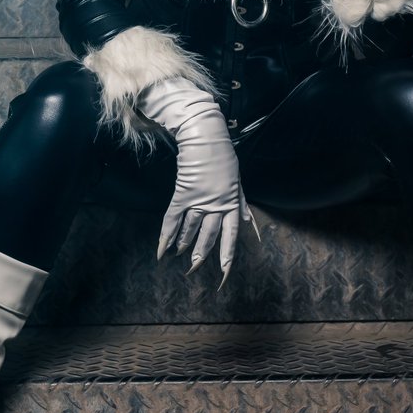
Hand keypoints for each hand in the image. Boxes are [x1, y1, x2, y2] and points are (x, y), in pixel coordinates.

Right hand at [135, 76, 257, 288]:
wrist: (205, 139)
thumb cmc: (224, 159)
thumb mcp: (238, 182)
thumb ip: (242, 204)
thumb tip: (250, 223)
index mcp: (232, 204)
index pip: (231, 235)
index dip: (227, 255)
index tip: (224, 273)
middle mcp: (216, 206)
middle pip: (208, 236)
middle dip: (200, 254)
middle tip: (193, 268)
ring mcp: (199, 201)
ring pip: (190, 229)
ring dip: (184, 243)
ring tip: (180, 253)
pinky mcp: (183, 194)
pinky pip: (173, 219)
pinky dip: (167, 235)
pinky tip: (162, 249)